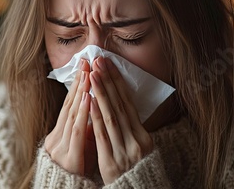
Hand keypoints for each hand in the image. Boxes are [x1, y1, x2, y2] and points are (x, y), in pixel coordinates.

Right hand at [44, 59, 92, 175]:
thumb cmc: (75, 173)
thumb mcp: (78, 147)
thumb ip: (83, 129)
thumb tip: (93, 108)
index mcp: (59, 134)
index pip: (69, 104)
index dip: (77, 85)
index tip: (85, 66)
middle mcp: (56, 137)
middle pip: (69, 105)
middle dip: (79, 82)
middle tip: (85, 61)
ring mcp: (60, 146)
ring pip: (72, 114)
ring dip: (80, 92)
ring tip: (87, 74)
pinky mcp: (68, 157)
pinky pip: (76, 131)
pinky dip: (82, 113)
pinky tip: (87, 98)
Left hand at [89, 57, 152, 183]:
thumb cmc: (133, 172)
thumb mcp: (136, 149)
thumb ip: (128, 129)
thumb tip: (118, 104)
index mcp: (143, 136)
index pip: (128, 103)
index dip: (118, 82)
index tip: (109, 64)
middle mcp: (136, 141)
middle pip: (120, 106)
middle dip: (108, 82)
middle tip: (99, 61)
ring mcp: (125, 151)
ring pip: (111, 117)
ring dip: (101, 94)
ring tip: (92, 75)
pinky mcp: (112, 161)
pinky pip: (102, 136)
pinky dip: (96, 117)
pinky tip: (90, 101)